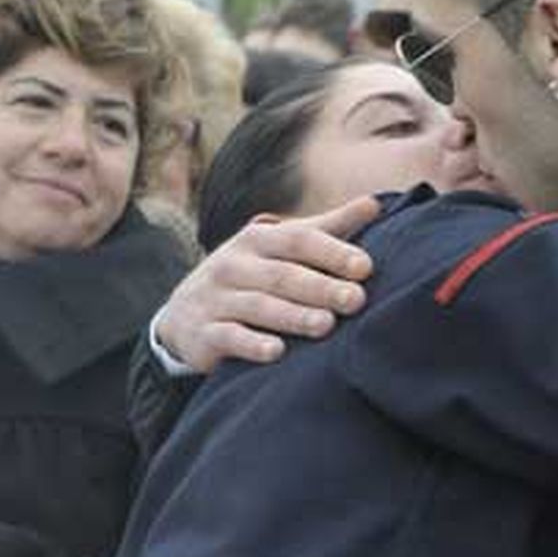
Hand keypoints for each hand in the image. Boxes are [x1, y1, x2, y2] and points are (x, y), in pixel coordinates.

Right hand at [155, 196, 379, 372]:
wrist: (183, 316)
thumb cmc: (249, 277)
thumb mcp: (279, 248)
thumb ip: (325, 229)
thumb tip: (374, 204)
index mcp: (257, 240)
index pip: (297, 240)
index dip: (332, 251)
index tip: (365, 267)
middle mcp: (233, 264)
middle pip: (282, 275)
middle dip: (320, 287)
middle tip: (356, 300)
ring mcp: (215, 299)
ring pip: (257, 306)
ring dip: (293, 315)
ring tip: (326, 325)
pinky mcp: (202, 333)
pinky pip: (228, 337)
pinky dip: (251, 344)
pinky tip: (276, 352)